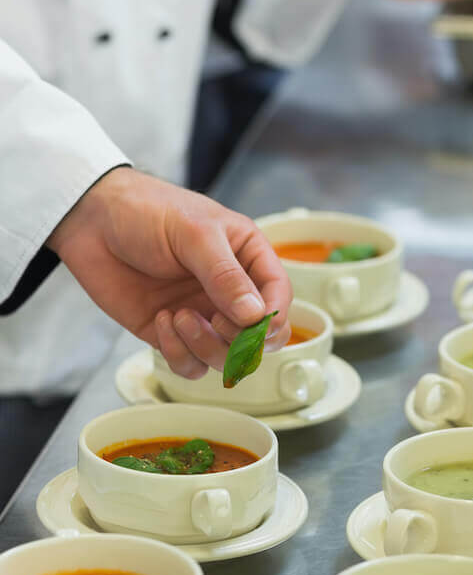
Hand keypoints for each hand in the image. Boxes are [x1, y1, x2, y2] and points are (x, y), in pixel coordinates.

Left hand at [47, 168, 292, 378]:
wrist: (91, 220)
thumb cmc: (147, 210)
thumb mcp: (194, 234)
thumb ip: (225, 275)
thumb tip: (255, 316)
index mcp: (246, 257)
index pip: (278, 297)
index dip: (272, 317)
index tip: (254, 324)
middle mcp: (229, 290)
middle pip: (258, 338)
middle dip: (239, 341)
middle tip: (214, 322)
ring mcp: (201, 313)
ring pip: (225, 358)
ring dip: (205, 347)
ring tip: (179, 317)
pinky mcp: (171, 332)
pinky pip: (190, 364)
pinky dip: (179, 353)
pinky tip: (162, 321)